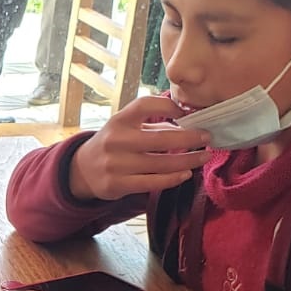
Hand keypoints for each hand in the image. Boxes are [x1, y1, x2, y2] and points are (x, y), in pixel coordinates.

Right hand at [68, 95, 210, 200]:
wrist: (83, 169)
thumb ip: (153, 124)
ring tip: (204, 157)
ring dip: (188, 160)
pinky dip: (173, 179)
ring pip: (161, 164)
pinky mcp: (117, 185)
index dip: (169, 106)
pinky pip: (152, 183)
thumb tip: (189, 122)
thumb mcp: (126, 127)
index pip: (145, 105)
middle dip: (190, 138)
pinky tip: (186, 174)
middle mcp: (116, 140)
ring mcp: (116, 164)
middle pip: (161, 138)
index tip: (188, 112)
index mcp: (119, 120)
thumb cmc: (114, 143)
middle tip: (207, 137)